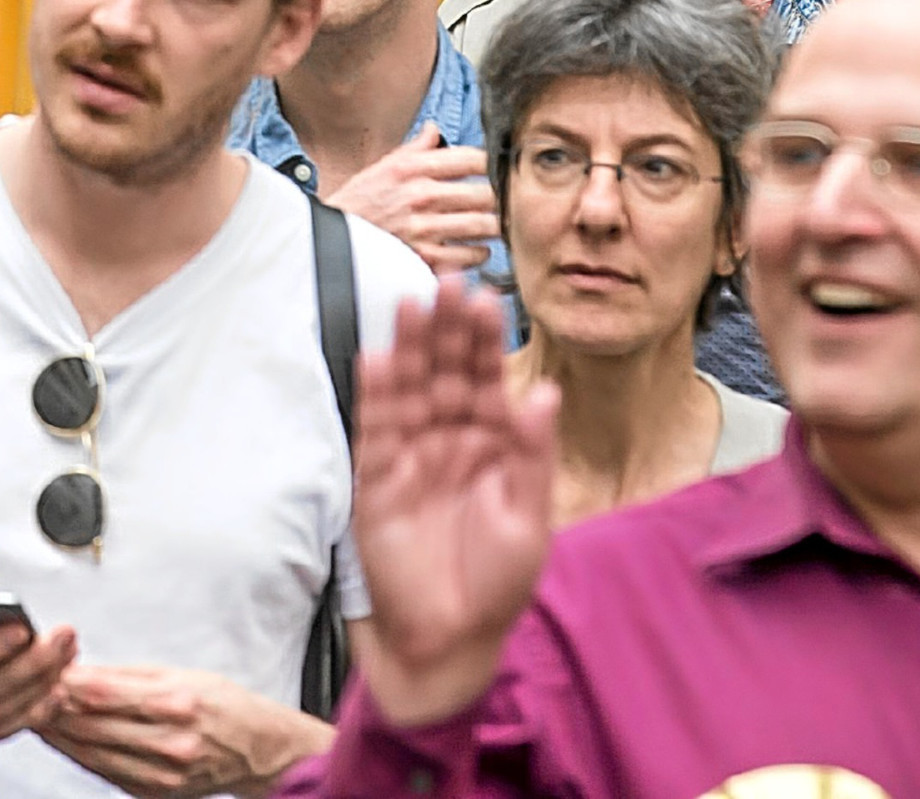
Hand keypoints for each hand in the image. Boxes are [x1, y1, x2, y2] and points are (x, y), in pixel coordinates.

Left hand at [36, 665, 327, 796]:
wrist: (258, 749)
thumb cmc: (219, 703)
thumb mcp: (177, 674)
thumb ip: (121, 675)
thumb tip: (73, 668)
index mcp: (176, 703)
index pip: (102, 692)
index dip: (62, 681)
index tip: (37, 668)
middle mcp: (169, 743)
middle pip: (90, 725)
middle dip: (51, 707)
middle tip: (22, 688)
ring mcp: (162, 775)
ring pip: (90, 752)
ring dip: (57, 732)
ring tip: (33, 711)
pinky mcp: (154, 794)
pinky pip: (103, 772)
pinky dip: (78, 754)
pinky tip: (61, 737)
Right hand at [328, 128, 498, 275]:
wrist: (331, 240)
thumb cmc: (359, 204)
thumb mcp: (381, 168)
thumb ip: (414, 149)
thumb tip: (434, 129)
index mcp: (412, 169)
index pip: (472, 158)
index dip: (493, 163)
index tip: (498, 169)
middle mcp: (421, 196)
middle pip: (485, 193)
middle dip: (499, 197)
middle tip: (505, 200)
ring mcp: (425, 229)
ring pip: (484, 225)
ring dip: (494, 225)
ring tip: (494, 223)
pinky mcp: (426, 258)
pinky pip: (471, 255)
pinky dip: (480, 252)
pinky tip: (476, 246)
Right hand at [350, 278, 558, 727]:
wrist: (451, 637)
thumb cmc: (497, 581)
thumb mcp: (530, 517)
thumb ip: (533, 454)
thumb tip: (544, 392)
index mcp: (492, 443)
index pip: (485, 378)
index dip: (484, 340)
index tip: (488, 297)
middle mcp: (448, 439)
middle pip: (443, 371)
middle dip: (445, 328)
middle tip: (449, 282)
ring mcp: (409, 456)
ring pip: (408, 390)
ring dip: (408, 348)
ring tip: (410, 304)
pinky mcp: (375, 480)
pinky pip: (374, 430)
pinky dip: (376, 396)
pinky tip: (378, 359)